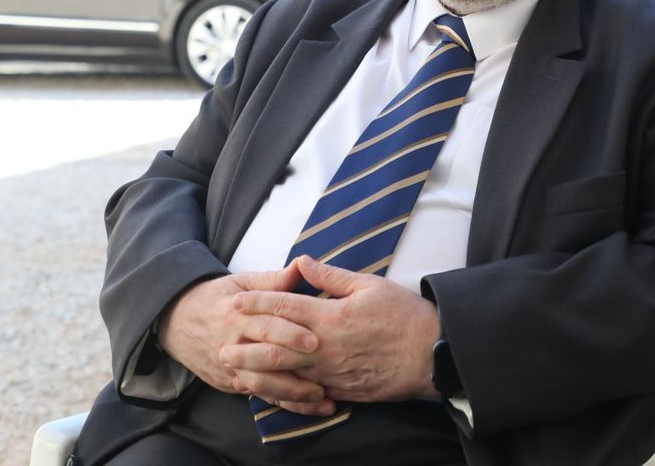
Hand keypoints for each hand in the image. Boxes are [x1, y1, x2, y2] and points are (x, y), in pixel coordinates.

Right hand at [157, 263, 326, 406]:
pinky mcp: (230, 385)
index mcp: (237, 315)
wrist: (176, 321)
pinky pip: (259, 397)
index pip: (265, 325)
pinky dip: (284, 404)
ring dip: (294, 394)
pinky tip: (308, 408)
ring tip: (323, 398)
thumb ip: (273, 280)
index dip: (290, 333)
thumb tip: (302, 266)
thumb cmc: (216, 298)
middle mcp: (233, 344)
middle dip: (296, 368)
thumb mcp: (240, 282)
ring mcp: (230, 369)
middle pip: (265, 359)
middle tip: (326, 374)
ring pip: (263, 386)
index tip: (315, 339)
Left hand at [221, 256, 441, 404]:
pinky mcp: (344, 391)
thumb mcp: (370, 285)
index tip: (236, 301)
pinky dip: (286, 392)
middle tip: (222, 345)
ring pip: (287, 376)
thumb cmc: (405, 316)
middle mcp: (326, 348)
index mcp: (331, 317)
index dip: (258, 303)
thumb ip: (331, 276)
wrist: (432, 355)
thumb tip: (302, 262)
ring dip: (259, 374)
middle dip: (247, 346)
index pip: (285, 307)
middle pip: (276, 348)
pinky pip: (308, 393)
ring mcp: (334, 374)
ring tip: (237, 372)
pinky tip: (272, 391)